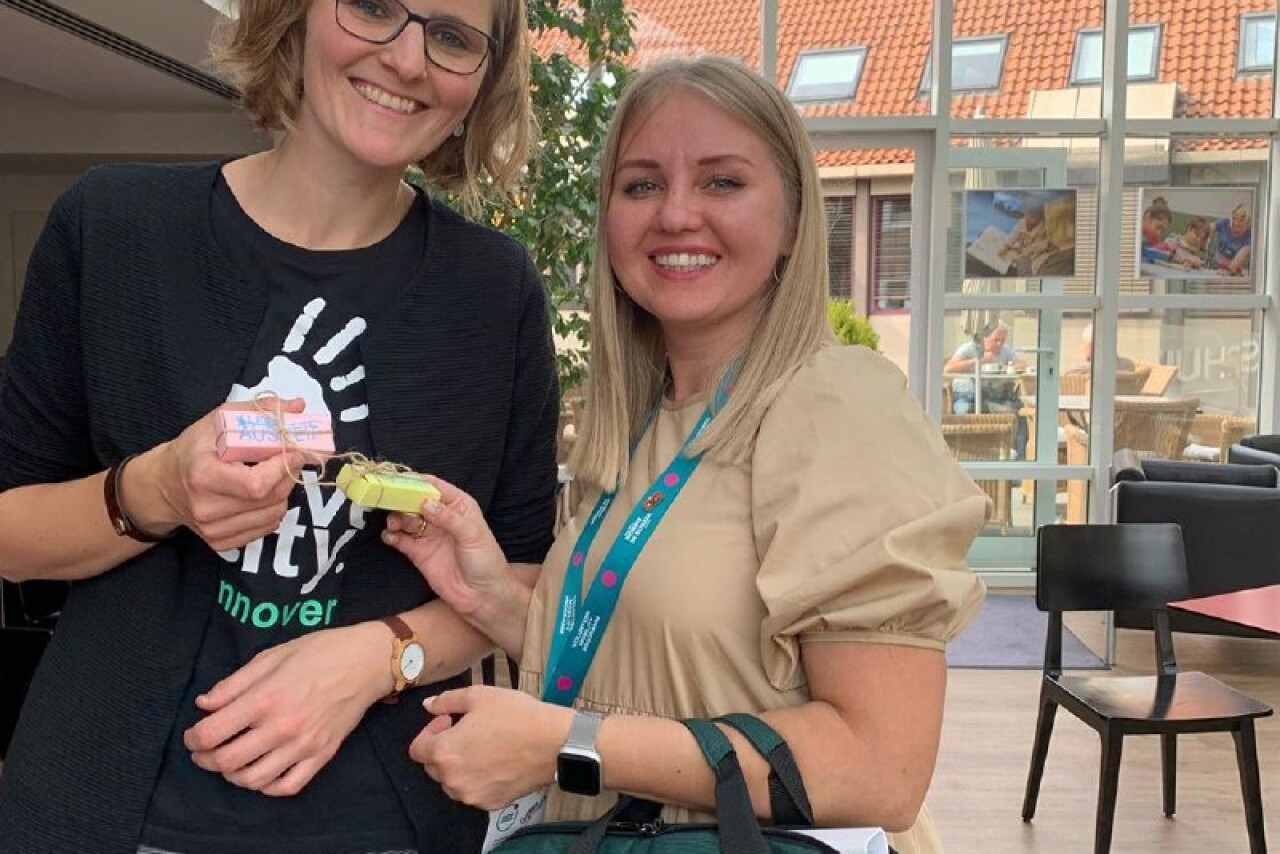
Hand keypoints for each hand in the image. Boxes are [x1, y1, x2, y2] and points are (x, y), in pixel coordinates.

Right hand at [139, 398, 308, 550]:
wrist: (163, 485)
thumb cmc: (193, 449)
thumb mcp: (220, 420)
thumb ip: (260, 411)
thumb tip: (298, 406)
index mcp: (203, 475)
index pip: (256, 484)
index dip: (282, 469)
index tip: (295, 452)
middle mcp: (206, 508)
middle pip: (270, 498)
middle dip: (288, 476)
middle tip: (289, 459)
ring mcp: (213, 530)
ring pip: (274, 515)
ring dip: (283, 492)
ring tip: (272, 476)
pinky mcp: (221, 543)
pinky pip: (266, 528)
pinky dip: (272, 510)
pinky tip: (261, 495)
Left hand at [185, 622, 386, 795]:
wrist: (367, 661)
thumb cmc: (320, 652)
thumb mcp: (272, 655)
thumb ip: (234, 683)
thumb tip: (205, 705)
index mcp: (265, 698)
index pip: (212, 733)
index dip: (192, 738)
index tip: (192, 734)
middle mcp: (281, 726)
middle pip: (227, 761)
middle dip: (205, 759)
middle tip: (204, 751)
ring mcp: (303, 745)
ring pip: (253, 779)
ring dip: (232, 776)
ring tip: (230, 762)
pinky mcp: (321, 755)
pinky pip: (287, 786)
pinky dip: (266, 787)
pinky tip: (261, 773)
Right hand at [381, 476, 511, 618]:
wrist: (483, 596)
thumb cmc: (486, 561)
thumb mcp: (471, 535)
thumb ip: (449, 518)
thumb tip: (426, 503)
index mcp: (458, 506)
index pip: (434, 486)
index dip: (416, 481)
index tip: (398, 479)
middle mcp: (441, 517)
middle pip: (415, 500)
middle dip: (400, 498)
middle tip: (386, 499)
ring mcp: (429, 534)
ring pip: (406, 518)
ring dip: (396, 517)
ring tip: (393, 523)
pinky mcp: (418, 553)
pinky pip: (401, 540)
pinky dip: (392, 536)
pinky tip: (389, 536)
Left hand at [410, 686, 571, 808]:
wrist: (554, 743)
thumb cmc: (516, 715)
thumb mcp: (479, 696)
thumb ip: (446, 700)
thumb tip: (428, 706)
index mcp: (444, 753)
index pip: (417, 749)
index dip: (429, 731)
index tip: (448, 720)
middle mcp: (452, 780)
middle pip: (433, 766)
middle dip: (443, 748)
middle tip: (466, 730)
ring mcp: (472, 795)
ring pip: (452, 781)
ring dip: (459, 765)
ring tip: (482, 746)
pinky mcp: (491, 803)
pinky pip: (473, 791)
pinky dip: (477, 778)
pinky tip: (496, 761)